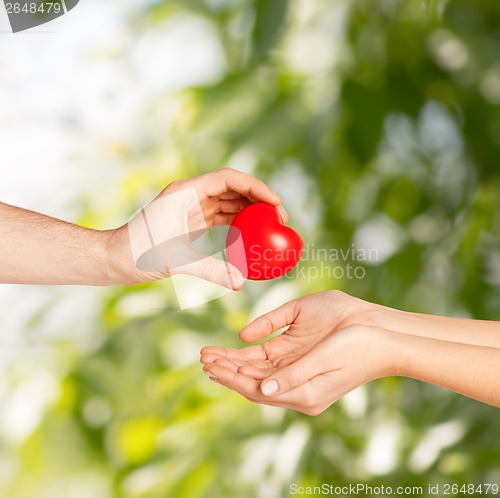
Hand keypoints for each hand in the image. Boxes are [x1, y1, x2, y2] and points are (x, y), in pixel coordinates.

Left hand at [110, 168, 286, 287]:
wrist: (117, 259)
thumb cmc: (138, 254)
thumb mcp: (176, 260)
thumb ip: (210, 270)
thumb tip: (240, 282)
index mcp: (186, 192)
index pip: (228, 179)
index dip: (255, 187)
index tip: (275, 202)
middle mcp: (191, 195)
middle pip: (233, 188)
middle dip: (258, 199)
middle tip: (280, 218)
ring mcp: (192, 208)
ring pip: (230, 202)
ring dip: (251, 212)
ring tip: (272, 226)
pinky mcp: (193, 222)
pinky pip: (222, 218)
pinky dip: (239, 225)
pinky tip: (252, 236)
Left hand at [200, 292, 396, 414]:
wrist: (385, 342)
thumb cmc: (358, 344)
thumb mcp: (324, 356)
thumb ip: (293, 374)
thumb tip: (262, 390)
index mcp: (304, 393)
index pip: (255, 388)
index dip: (230, 375)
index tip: (208, 362)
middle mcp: (300, 394)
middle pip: (253, 385)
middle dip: (227, 371)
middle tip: (202, 357)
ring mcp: (303, 386)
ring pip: (260, 380)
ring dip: (237, 368)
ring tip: (213, 357)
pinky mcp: (306, 375)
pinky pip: (272, 373)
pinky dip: (253, 366)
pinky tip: (241, 359)